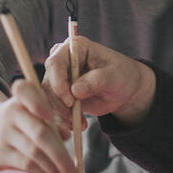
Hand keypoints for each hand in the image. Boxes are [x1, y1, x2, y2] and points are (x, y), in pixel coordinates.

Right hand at [0, 77, 74, 172]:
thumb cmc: (20, 116)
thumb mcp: (33, 108)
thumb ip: (53, 118)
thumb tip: (66, 135)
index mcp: (21, 97)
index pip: (25, 92)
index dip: (37, 103)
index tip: (49, 115)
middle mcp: (11, 113)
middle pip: (39, 133)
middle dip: (61, 156)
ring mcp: (4, 134)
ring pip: (34, 154)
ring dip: (55, 170)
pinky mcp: (0, 152)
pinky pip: (27, 165)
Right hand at [42, 35, 156, 127]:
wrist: (124, 90)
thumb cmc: (122, 75)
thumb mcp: (114, 76)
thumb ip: (96, 80)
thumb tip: (75, 90)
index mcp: (76, 48)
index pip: (55, 62)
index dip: (58, 82)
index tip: (70, 100)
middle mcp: (63, 60)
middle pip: (48, 82)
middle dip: (59, 102)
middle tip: (73, 117)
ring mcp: (60, 78)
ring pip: (48, 97)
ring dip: (61, 113)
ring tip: (80, 123)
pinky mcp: (61, 94)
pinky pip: (54, 107)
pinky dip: (63, 119)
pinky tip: (77, 124)